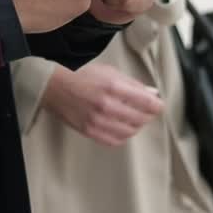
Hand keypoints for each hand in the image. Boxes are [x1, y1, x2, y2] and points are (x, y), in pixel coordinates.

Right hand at [43, 63, 164, 146]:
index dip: (157, 105)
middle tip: (148, 111)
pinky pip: (115, 141)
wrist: (54, 86)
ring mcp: (97, 121)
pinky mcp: (90, 132)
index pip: (146, 102)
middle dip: (148, 115)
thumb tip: (151, 94)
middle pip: (141, 118)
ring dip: (137, 126)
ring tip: (135, 119)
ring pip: (130, 132)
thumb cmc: (80, 76)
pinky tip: (122, 128)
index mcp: (113, 87)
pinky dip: (123, 136)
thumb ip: (132, 83)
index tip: (159, 105)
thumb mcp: (109, 71)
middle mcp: (106, 106)